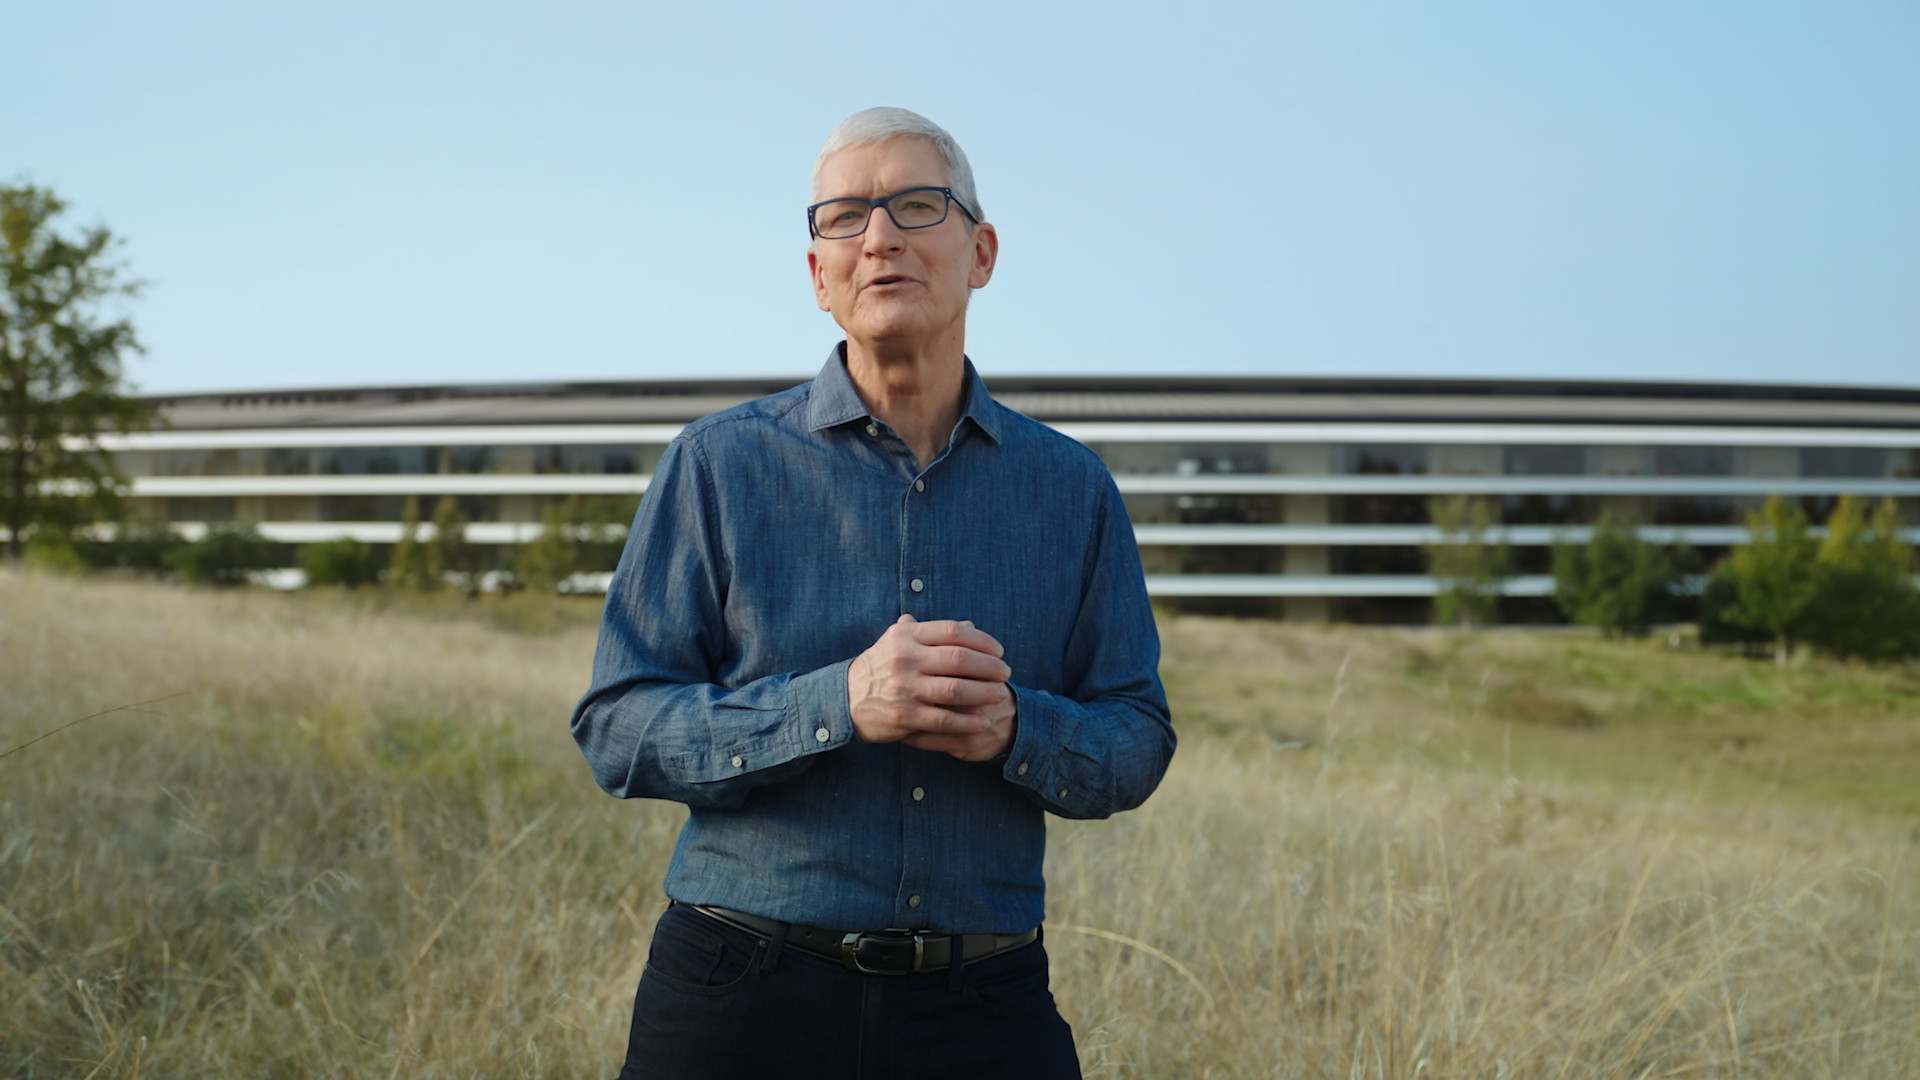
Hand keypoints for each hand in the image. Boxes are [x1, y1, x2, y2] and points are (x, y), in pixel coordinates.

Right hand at [847, 615, 1017, 761]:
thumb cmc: (879, 667)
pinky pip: (944, 719)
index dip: (982, 640)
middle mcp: (905, 659)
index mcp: (907, 636)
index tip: (999, 651)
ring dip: (984, 693)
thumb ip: (932, 632)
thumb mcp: (898, 641)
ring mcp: (904, 688)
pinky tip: (983, 721)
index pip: (953, 632)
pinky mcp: (904, 716)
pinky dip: (967, 721)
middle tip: (1005, 673)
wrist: (844, 699)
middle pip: (959, 659)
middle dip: (989, 667)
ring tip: (1001, 694)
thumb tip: (970, 625)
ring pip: (956, 690)